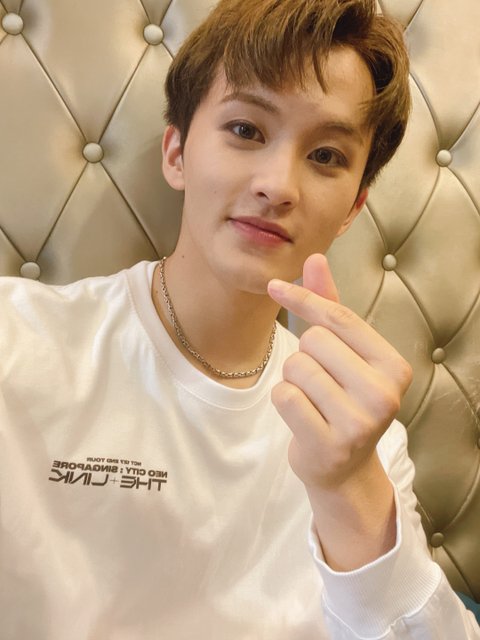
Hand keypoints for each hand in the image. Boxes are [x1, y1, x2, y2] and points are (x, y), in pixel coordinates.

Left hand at [267, 253, 411, 491]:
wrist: (345, 466)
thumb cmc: (342, 398)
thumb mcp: (344, 353)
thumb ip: (330, 306)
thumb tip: (315, 257)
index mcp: (394, 365)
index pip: (338, 317)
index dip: (302, 298)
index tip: (274, 286)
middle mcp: (384, 394)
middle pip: (314, 340)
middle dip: (305, 355)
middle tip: (321, 382)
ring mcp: (359, 423)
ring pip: (296, 367)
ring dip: (293, 379)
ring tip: (313, 400)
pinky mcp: (330, 444)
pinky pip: (284, 396)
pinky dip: (284, 402)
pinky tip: (303, 418)